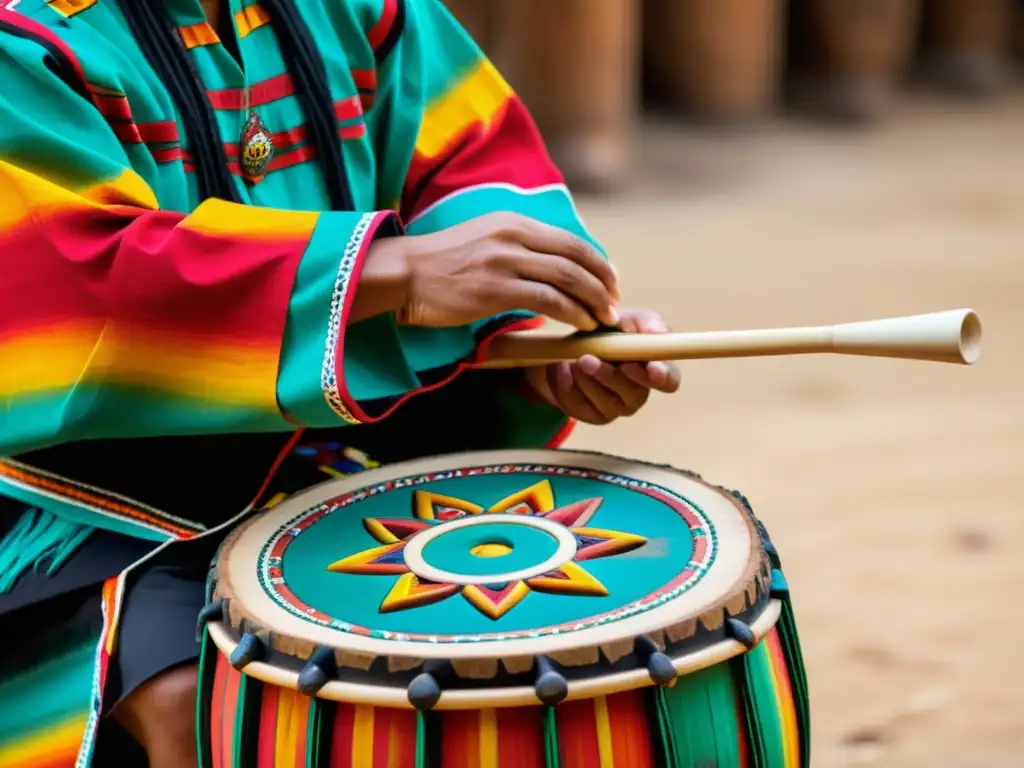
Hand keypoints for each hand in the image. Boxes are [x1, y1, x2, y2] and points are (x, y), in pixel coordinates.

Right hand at [356, 213, 618, 328]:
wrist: (403, 273)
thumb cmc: (442, 264)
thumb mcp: (484, 240)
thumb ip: (518, 247)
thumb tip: (552, 267)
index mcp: (514, 222)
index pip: (570, 240)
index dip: (597, 263)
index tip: (609, 283)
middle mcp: (513, 235)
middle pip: (576, 257)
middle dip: (603, 284)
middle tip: (614, 306)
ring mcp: (504, 261)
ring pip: (566, 278)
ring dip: (592, 301)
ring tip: (603, 319)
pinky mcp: (494, 288)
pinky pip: (547, 300)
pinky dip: (571, 313)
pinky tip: (580, 325)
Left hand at [524, 309, 680, 424]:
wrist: (573, 343)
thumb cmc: (611, 330)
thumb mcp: (627, 319)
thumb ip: (645, 322)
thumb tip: (658, 333)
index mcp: (655, 370)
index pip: (669, 381)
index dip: (662, 377)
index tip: (650, 367)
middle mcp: (638, 393)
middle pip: (632, 392)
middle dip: (609, 375)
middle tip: (587, 358)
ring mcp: (615, 407)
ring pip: (604, 399)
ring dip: (586, 378)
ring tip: (573, 358)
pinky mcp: (591, 414)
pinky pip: (579, 405)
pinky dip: (568, 384)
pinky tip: (564, 368)